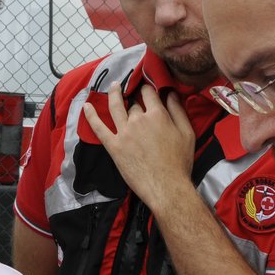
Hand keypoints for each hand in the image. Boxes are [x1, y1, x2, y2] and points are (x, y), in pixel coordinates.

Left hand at [81, 86, 194, 211]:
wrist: (166, 187)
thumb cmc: (179, 162)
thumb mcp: (187, 133)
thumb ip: (178, 111)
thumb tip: (170, 93)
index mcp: (157, 115)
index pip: (149, 93)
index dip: (148, 89)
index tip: (147, 90)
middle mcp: (138, 120)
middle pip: (134, 104)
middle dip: (136, 102)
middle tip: (137, 103)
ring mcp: (124, 133)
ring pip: (115, 107)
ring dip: (113, 94)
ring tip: (113, 87)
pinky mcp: (114, 146)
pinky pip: (99, 128)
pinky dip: (91, 116)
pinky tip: (86, 106)